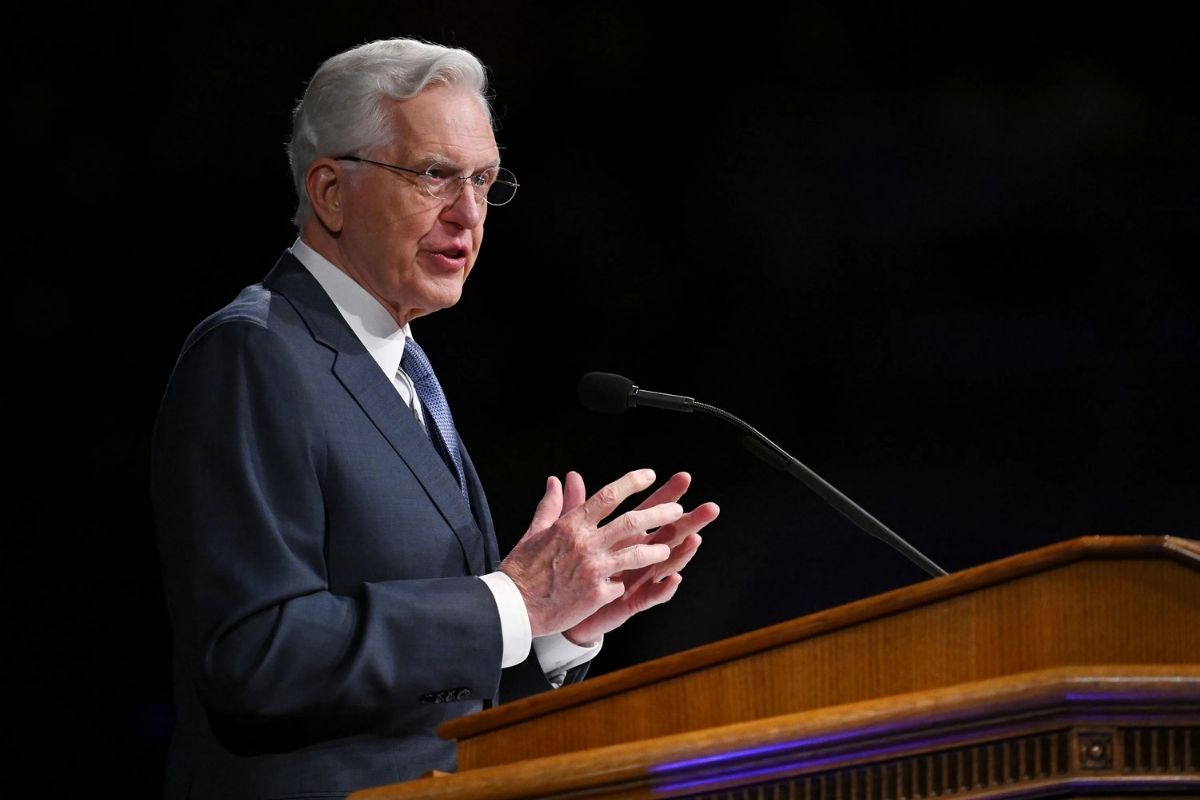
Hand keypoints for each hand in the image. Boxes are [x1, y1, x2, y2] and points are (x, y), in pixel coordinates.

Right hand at [500, 469, 683, 636]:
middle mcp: (586, 543)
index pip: (607, 496)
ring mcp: (594, 569)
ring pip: (636, 554)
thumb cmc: (522, 569)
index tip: (649, 475)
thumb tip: (557, 480)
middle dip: (659, 513)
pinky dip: (622, 584)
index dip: (632, 483)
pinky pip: (620, 586)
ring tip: (667, 549)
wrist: (513, 608)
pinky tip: (624, 586)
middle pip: (632, 521)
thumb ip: (551, 505)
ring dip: (656, 550)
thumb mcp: (535, 532)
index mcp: (571, 525)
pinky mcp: (597, 594)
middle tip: (677, 510)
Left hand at [563, 472, 718, 644]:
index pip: (650, 511)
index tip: (684, 477)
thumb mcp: (571, 534)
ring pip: (666, 564)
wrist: (558, 607)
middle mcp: (639, 556)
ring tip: (695, 539)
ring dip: (683, 553)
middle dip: (689, 521)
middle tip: (710, 508)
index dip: (667, 495)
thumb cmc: (569, 569)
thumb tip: (570, 475)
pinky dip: (664, 588)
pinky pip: (650, 596)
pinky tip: (675, 579)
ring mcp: (638, 579)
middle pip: (669, 535)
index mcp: (626, 537)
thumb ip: (575, 505)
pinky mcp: (630, 602)